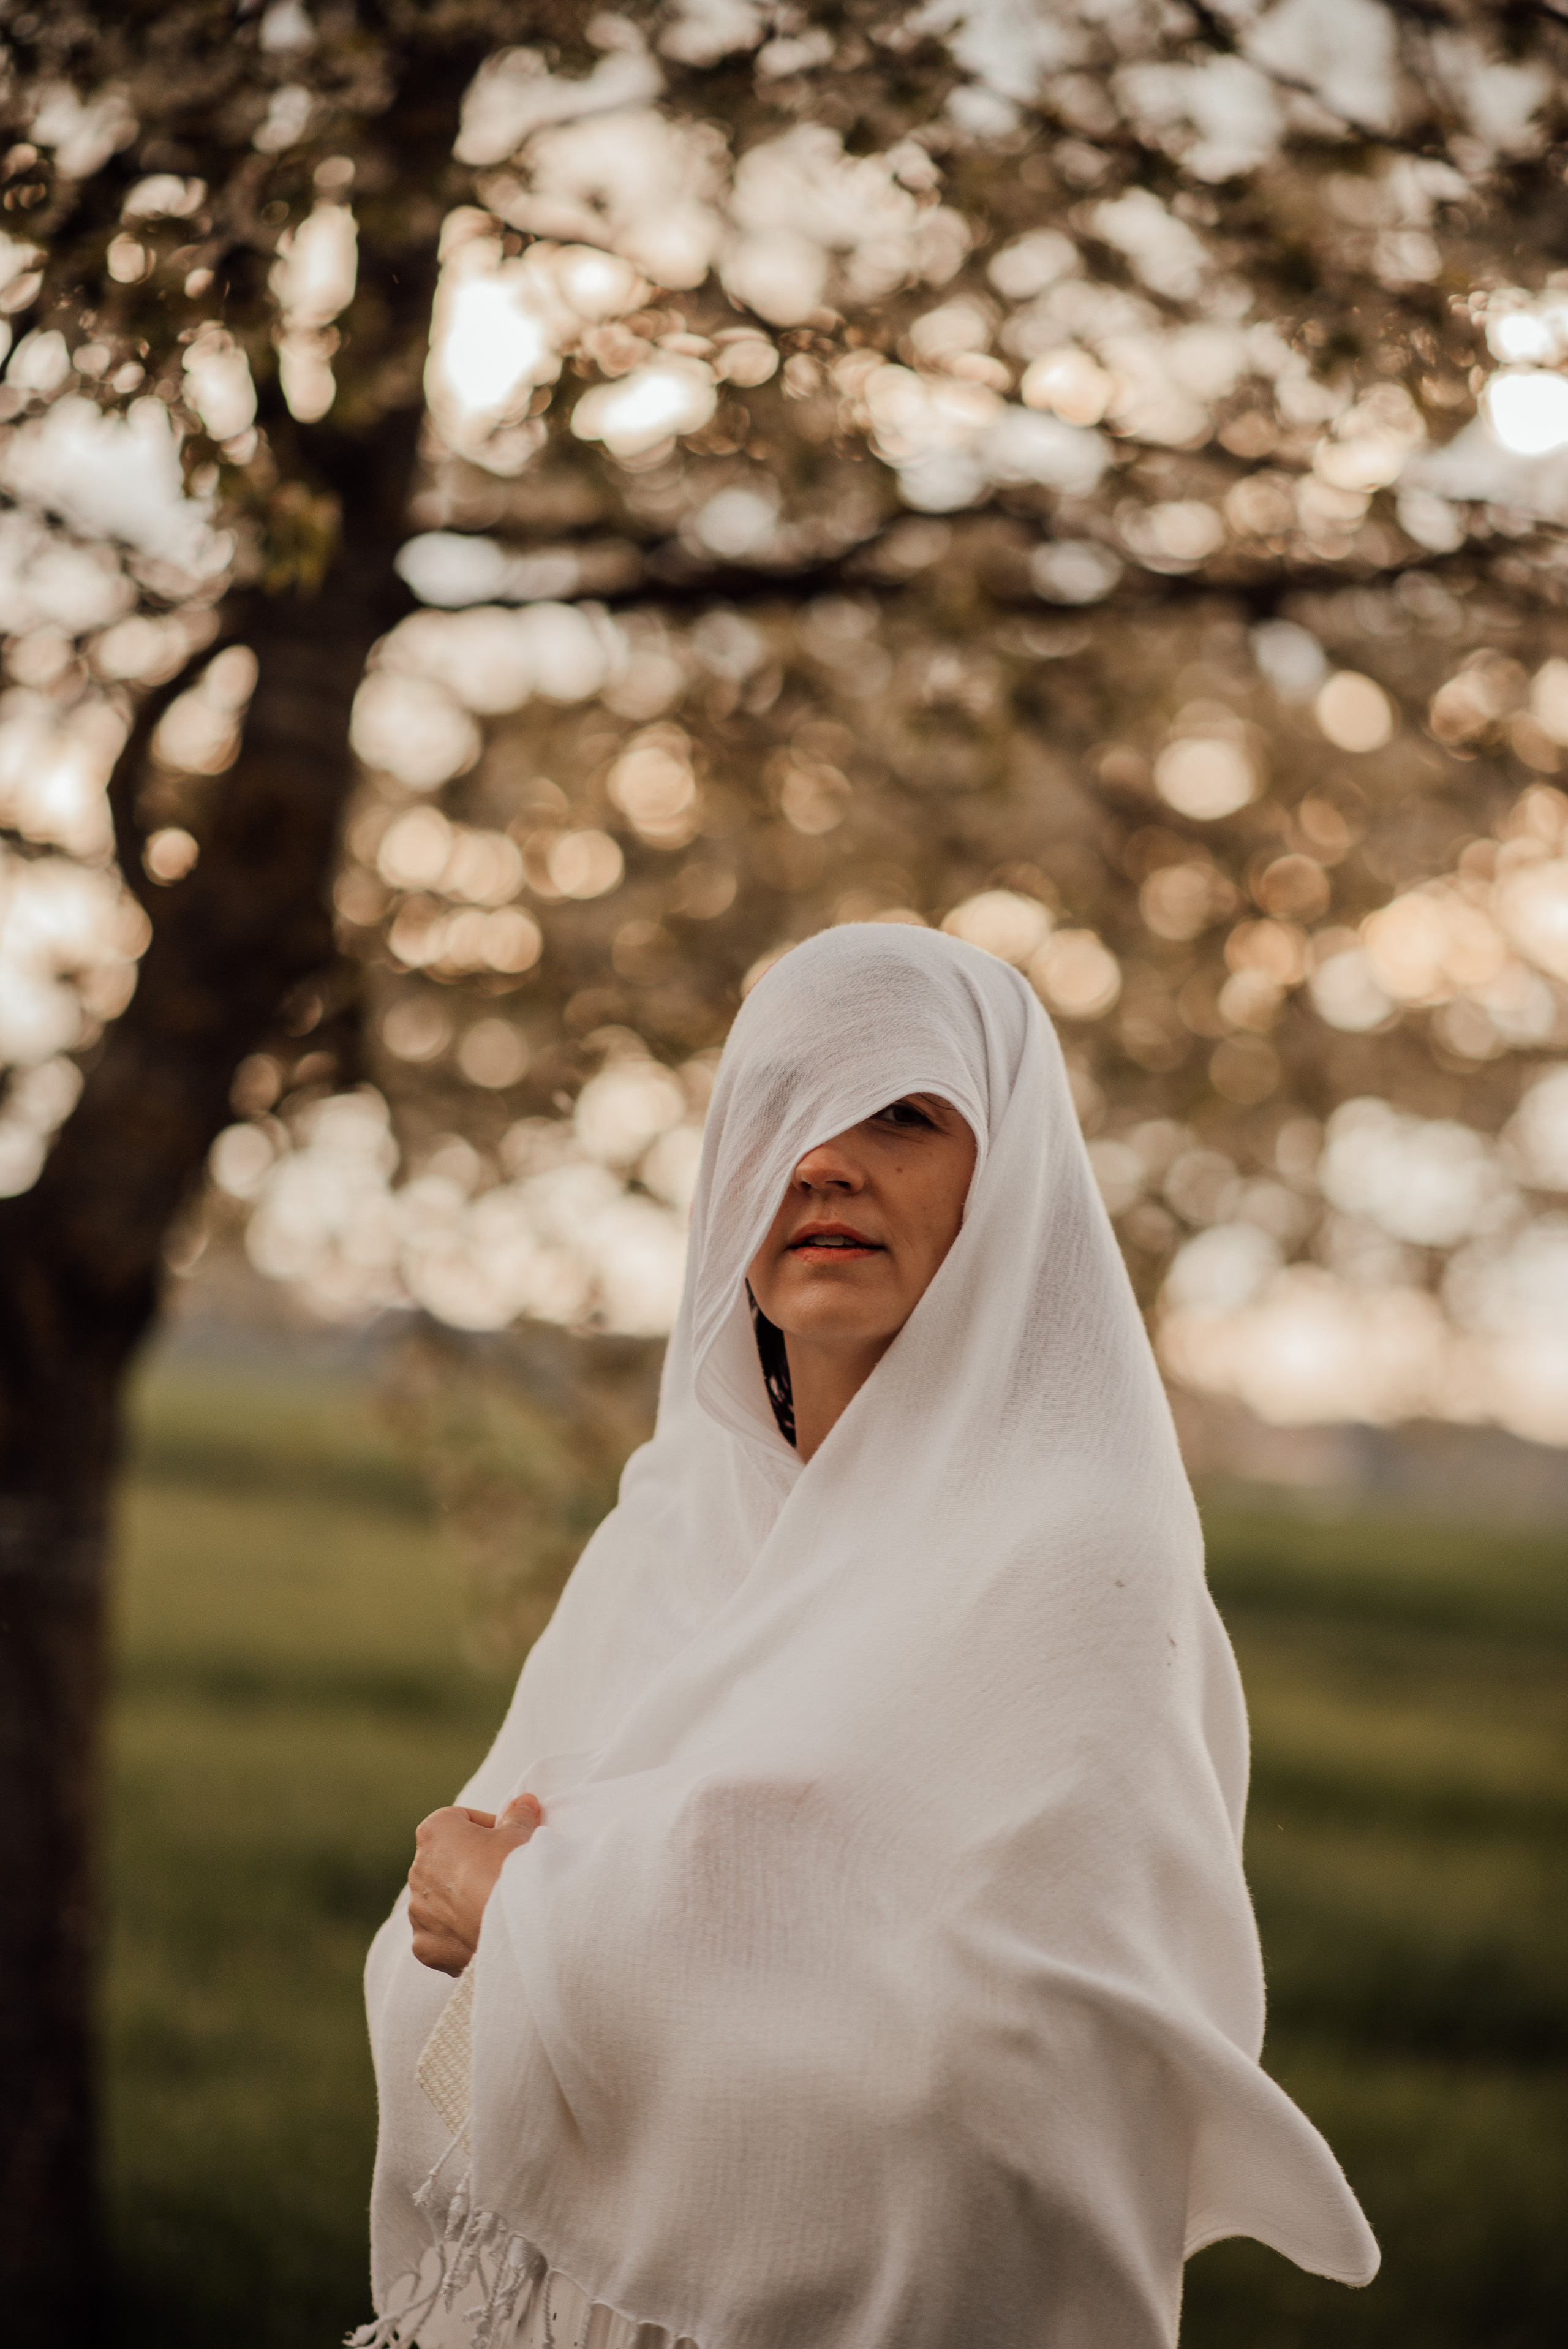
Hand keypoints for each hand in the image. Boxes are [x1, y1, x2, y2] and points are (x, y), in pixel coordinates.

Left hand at [407, 1792, 541, 1976]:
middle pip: (449, 1859)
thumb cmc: (510, 1871)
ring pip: (441, 1898)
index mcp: (434, 1832)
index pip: (460, 1819)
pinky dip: (456, 1933)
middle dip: (473, 1864)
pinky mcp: (424, 1944)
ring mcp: (418, 1909)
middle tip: (504, 1874)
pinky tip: (480, 1932)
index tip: (507, 1840)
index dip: (488, 1827)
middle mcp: (417, 1868)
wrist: (510, 1927)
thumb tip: (524, 1802)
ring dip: (461, 1899)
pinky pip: (438, 1934)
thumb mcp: (520, 1834)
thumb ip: (518, 1815)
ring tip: (493, 1905)